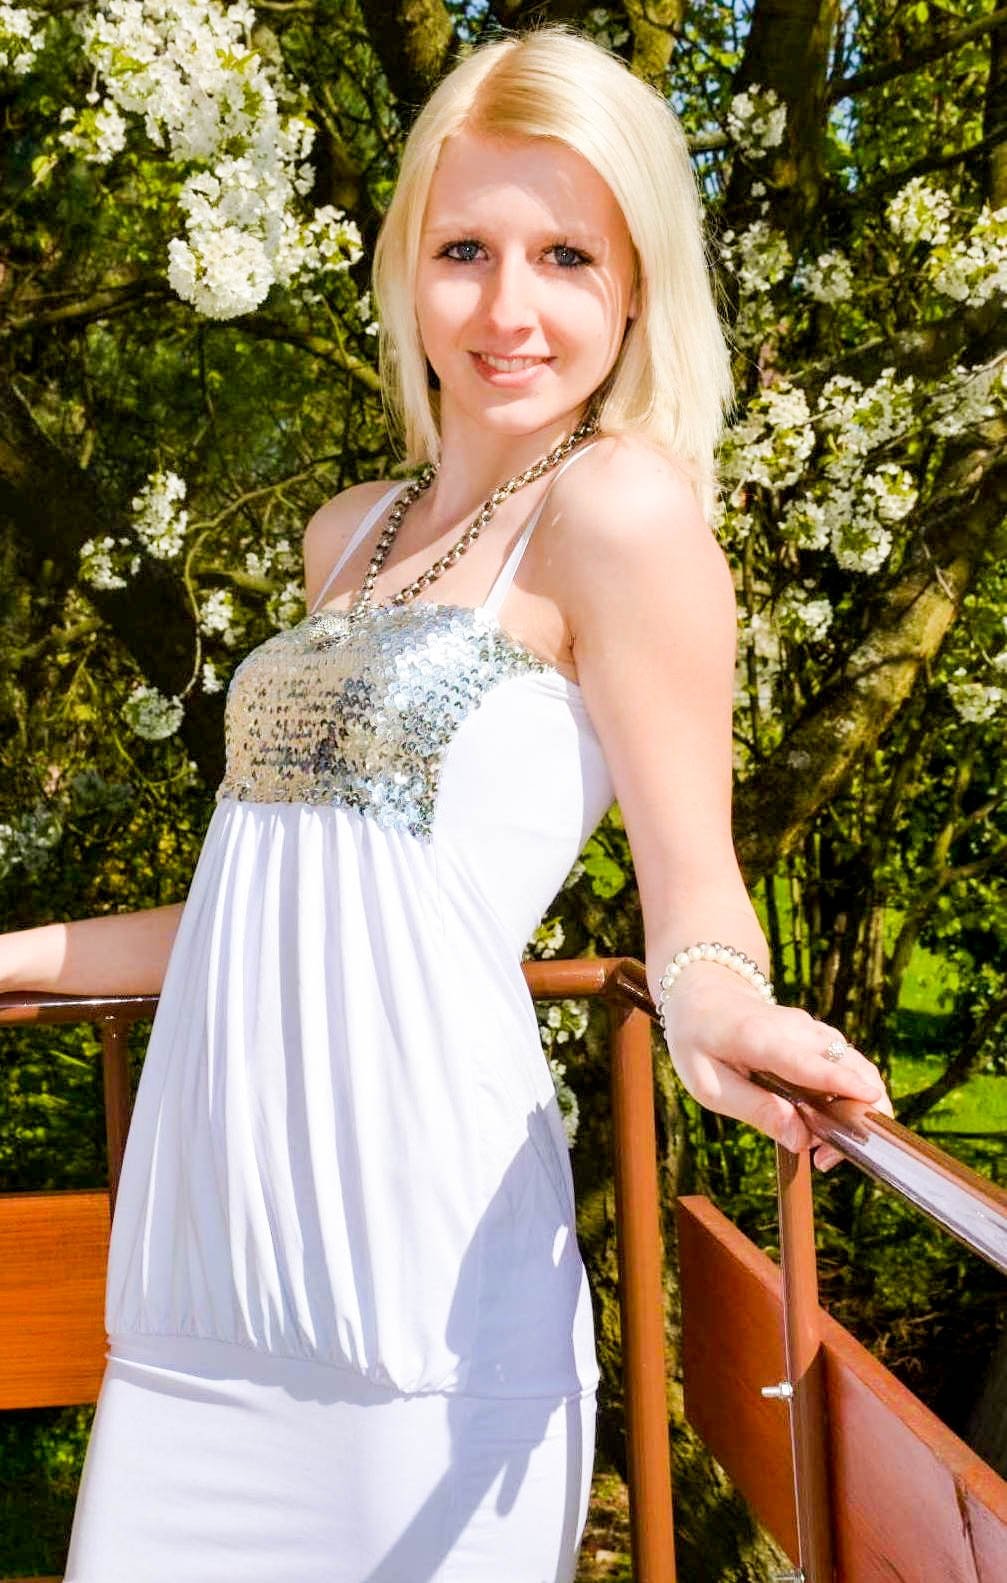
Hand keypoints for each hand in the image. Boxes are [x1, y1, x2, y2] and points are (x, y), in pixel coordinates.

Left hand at [658, 962, 894, 1170]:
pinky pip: (848, 1066)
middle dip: (857, 1111)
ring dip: (857, 1108)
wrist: (705, 995)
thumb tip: (801, 1140)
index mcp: (760, 1038)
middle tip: (826, 1159)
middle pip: (846, 1065)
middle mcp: (795, 1028)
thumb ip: (754, 1110)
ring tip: (823, 1150)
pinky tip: (825, 1125)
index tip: (872, 1098)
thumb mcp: (709, 1085)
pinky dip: (851, 1096)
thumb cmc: (701, 1042)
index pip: (806, 1061)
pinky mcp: (820, 1036)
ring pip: (855, 1066)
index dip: (840, 1080)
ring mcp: (812, 1029)